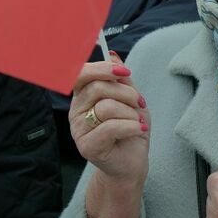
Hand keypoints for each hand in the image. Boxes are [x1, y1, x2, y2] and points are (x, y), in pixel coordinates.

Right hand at [70, 58, 148, 184]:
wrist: (132, 162)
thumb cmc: (130, 129)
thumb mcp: (130, 99)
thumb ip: (120, 79)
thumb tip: (112, 54)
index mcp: (83, 97)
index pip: (81, 74)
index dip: (102, 68)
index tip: (125, 72)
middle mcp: (76, 112)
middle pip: (98, 88)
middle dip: (127, 93)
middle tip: (141, 103)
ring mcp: (79, 130)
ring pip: (107, 107)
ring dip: (131, 113)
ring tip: (137, 121)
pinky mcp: (87, 146)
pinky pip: (111, 127)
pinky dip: (132, 126)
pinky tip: (139, 130)